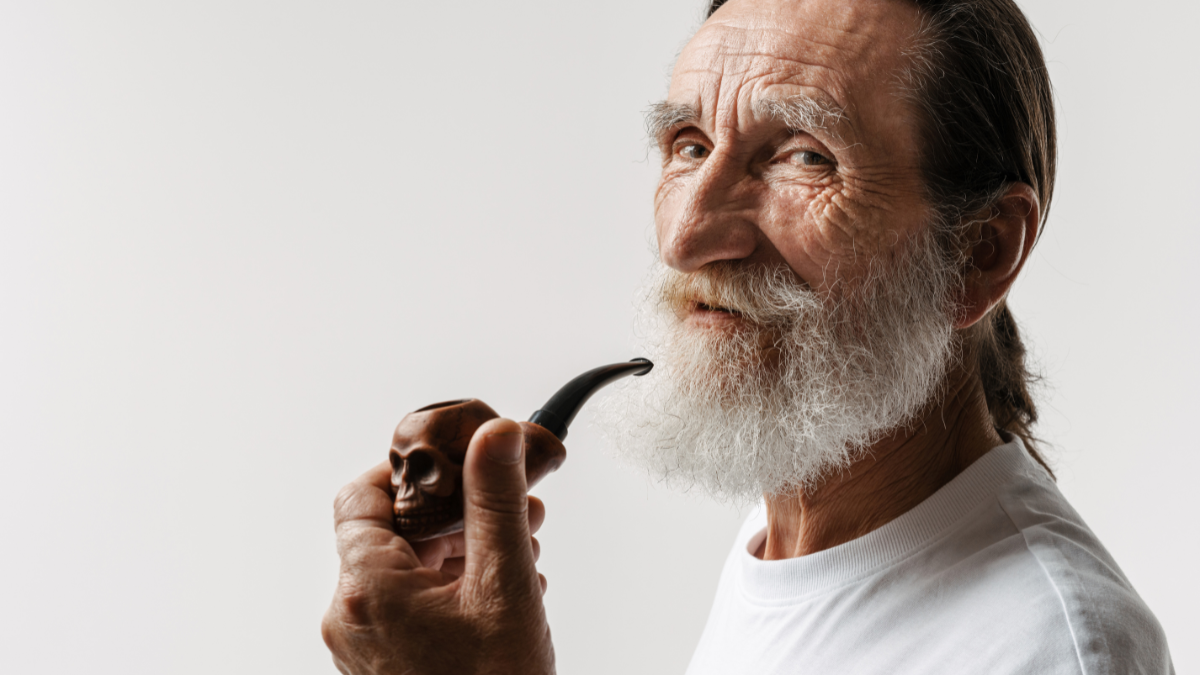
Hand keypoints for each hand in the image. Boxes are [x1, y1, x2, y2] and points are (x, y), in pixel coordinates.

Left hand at [322, 418, 554, 674]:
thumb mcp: (504, 585)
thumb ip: (497, 501)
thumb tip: (496, 434)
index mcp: (367, 588)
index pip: (361, 494)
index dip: (409, 469)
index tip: (457, 462)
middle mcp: (351, 616)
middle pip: (392, 531)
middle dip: (459, 513)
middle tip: (513, 507)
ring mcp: (364, 647)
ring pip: (406, 570)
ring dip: (463, 551)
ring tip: (522, 554)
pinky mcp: (385, 667)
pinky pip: (410, 608)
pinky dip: (453, 589)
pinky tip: (505, 595)